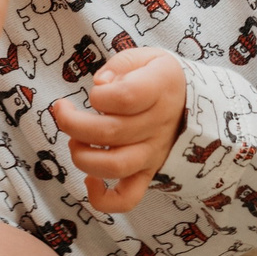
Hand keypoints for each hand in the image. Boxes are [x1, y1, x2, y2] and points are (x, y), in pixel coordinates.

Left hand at [53, 47, 185, 213]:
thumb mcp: (146, 57)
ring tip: (74, 141)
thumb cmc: (159, 78)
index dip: (100, 95)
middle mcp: (158, 124)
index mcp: (159, 89)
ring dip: (83, 155)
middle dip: (73, 122)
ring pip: (115, 165)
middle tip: (62, 111)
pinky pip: (128, 198)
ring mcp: (153, 153)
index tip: (96, 91)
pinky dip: (103, 198)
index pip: (127, 97)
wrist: (194, 105)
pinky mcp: (147, 174)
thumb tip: (101, 84)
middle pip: (111, 132)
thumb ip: (120, 65)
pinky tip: (90, 180)